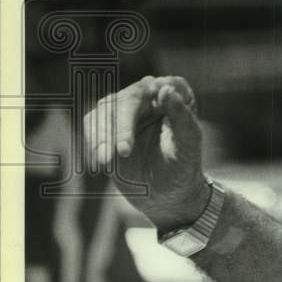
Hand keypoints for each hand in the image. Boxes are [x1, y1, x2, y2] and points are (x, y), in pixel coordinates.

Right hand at [83, 75, 207, 230]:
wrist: (165, 194)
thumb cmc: (183, 168)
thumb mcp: (188, 144)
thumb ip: (180, 116)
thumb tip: (165, 89)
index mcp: (176, 95)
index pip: (163, 86)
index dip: (153, 96)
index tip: (152, 104)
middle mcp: (149, 95)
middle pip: (128, 99)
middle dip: (121, 127)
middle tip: (122, 153)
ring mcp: (126, 108)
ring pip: (105, 110)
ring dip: (102, 136)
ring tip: (105, 163)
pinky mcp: (107, 123)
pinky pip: (92, 123)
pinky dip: (93, 142)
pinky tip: (100, 162)